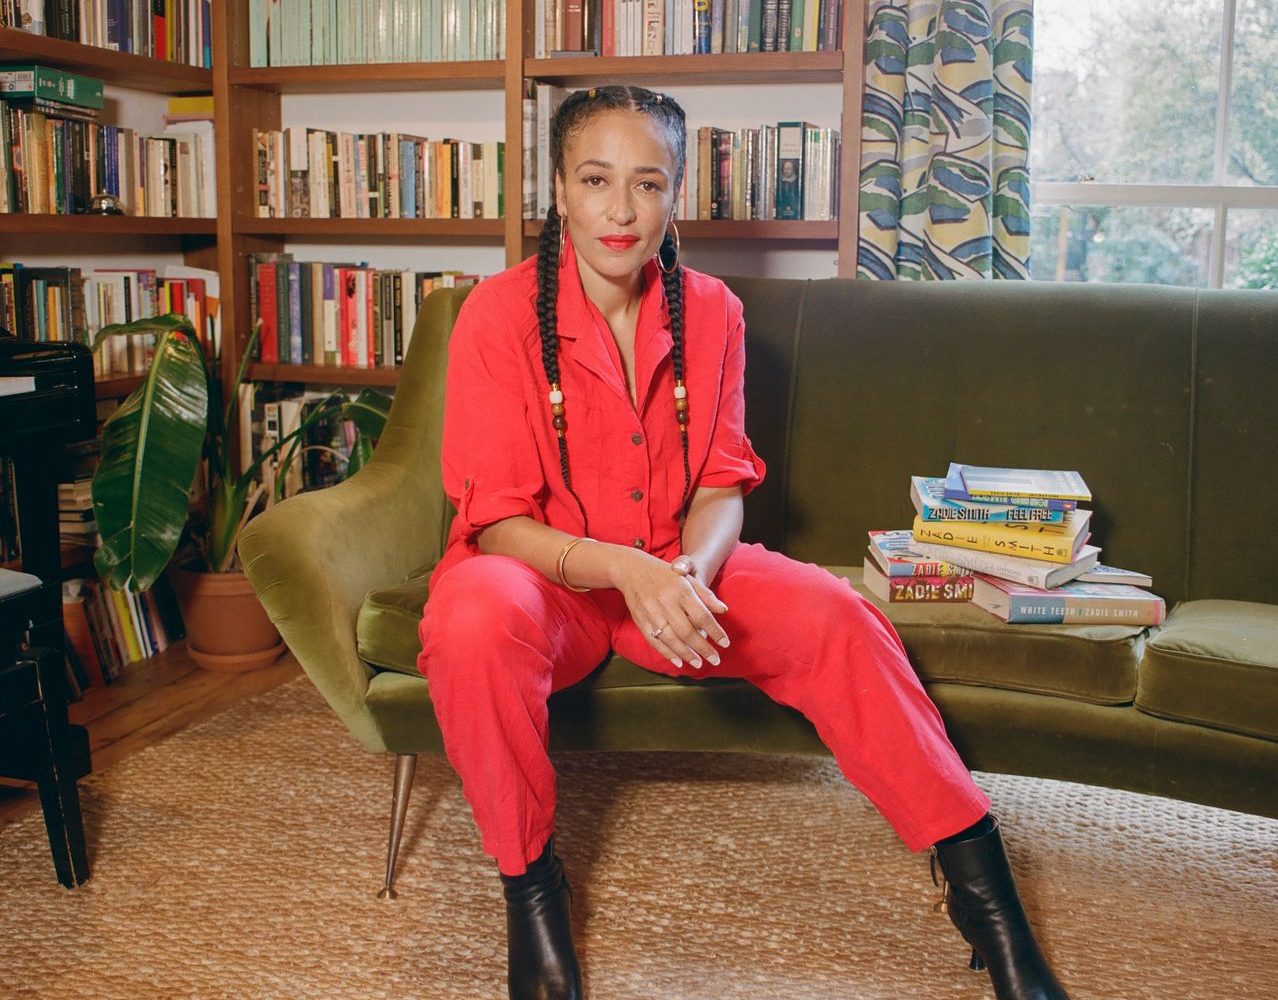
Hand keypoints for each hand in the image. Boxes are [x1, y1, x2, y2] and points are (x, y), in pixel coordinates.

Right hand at [614, 551, 729, 668]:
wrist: (632, 570)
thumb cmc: (665, 574)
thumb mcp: (687, 577)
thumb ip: (705, 594)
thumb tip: (723, 610)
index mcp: (681, 590)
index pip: (702, 615)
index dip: (715, 631)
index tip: (725, 643)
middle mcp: (666, 602)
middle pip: (687, 631)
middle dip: (702, 648)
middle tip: (715, 660)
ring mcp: (651, 612)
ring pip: (670, 639)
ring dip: (686, 654)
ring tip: (698, 664)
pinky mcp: (640, 620)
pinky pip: (654, 641)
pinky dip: (667, 653)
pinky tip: (678, 661)